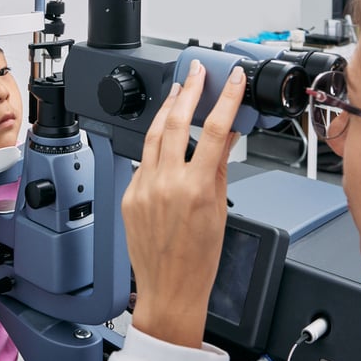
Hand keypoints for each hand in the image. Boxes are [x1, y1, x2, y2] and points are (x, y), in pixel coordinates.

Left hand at [123, 59, 244, 348]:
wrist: (170, 289)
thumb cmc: (199, 260)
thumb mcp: (220, 210)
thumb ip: (219, 168)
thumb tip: (226, 137)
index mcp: (196, 188)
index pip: (215, 130)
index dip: (226, 98)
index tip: (231, 78)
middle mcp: (166, 184)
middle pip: (176, 122)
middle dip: (188, 90)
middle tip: (195, 72)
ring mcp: (143, 188)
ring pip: (152, 136)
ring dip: (166, 109)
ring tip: (178, 92)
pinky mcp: (129, 195)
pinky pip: (142, 161)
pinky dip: (154, 145)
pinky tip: (162, 136)